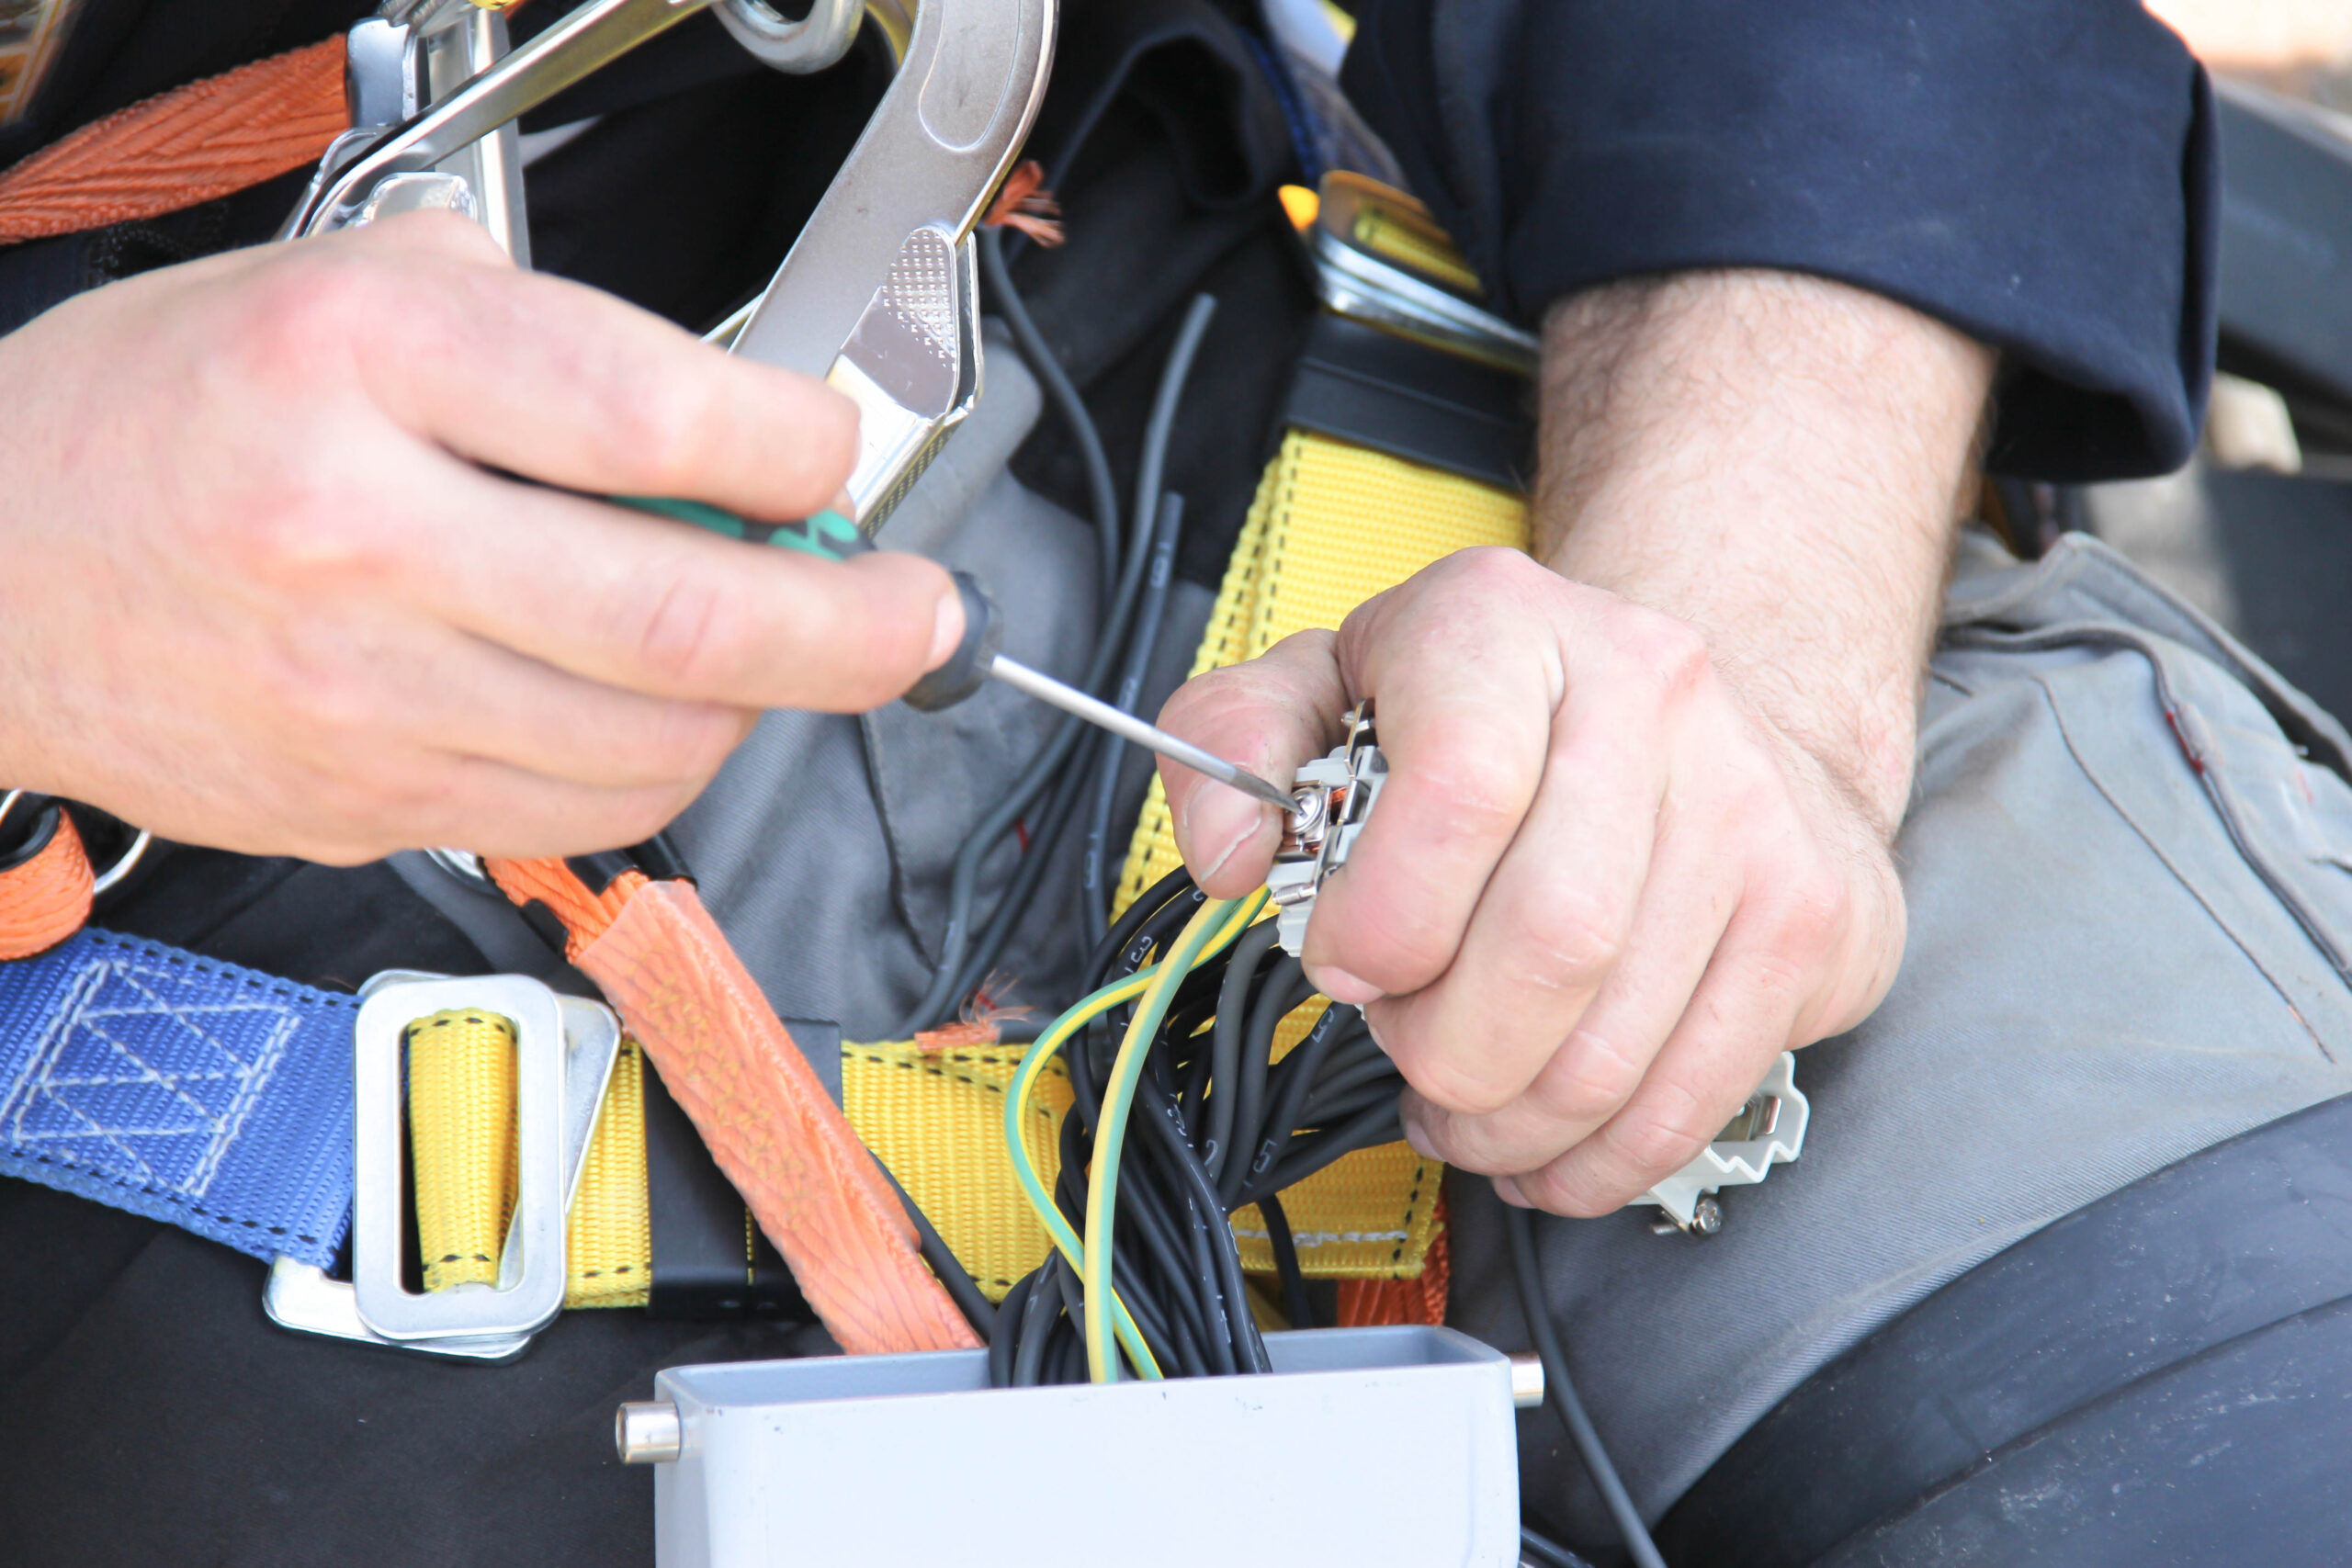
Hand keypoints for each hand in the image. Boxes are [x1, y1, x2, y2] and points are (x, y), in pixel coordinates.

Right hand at [0, 212, 961, 861]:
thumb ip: (546, 335)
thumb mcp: (343, 288)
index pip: (648, 420)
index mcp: (355, 367)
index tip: (831, 458)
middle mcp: (362, 539)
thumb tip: (733, 427)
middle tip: (922, 611)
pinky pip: (590, 811)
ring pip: (660, 739)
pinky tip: (667, 704)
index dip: (795, 450)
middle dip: (859, 624)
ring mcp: (364, 695)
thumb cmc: (162, 416)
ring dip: (768, 698)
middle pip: (688, 616)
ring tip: (780, 644)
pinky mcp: (371, 801)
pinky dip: (672, 760)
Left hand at [1158, 269, 1992, 1214]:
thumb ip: (1233, 743)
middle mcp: (1651, 694)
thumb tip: (1226, 853)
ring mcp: (1752, 808)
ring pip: (1614, 1047)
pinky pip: (1693, 1096)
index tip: (1345, 964)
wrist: (1708, 707)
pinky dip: (1596, 1161)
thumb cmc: (1492, 716)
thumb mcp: (1331, 685)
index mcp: (1503, 626)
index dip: (1384, 917)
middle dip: (1442, 1048)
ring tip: (1462, 1106)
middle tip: (1408, 1048)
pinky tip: (1542, 1143)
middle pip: (1548, 944)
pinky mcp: (1814, 917)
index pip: (1460, 789)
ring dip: (1505, 1123)